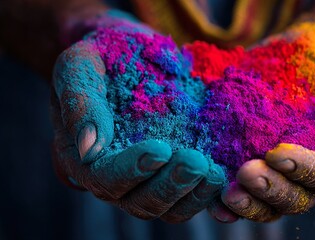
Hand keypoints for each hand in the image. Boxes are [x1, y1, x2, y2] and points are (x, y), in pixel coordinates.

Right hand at [50, 13, 224, 222]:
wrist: (132, 52)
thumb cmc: (103, 55)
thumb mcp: (81, 64)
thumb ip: (80, 102)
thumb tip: (90, 150)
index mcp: (84, 156)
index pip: (103, 178)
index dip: (131, 170)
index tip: (160, 149)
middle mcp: (116, 174)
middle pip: (138, 201)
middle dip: (169, 186)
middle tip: (197, 162)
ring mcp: (147, 177)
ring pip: (167, 206)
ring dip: (192, 195)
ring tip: (215, 173)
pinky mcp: (173, 171)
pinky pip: (189, 196)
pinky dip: (207, 195)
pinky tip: (225, 179)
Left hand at [210, 21, 314, 221]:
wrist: (301, 50)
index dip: (302, 168)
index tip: (277, 153)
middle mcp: (310, 173)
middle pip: (295, 197)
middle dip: (271, 188)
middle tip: (247, 173)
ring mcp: (280, 172)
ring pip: (268, 203)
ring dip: (250, 202)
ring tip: (229, 193)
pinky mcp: (253, 162)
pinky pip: (243, 192)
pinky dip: (228, 204)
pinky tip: (215, 203)